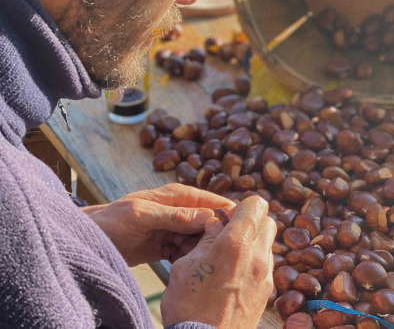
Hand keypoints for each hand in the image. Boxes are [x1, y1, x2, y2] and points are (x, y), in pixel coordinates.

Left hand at [83, 183, 234, 265]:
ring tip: (187, 258)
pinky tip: (179, 263)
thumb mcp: (142, 216)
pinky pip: (187, 251)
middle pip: (209, 223)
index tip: (238, 230)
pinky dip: (187, 258)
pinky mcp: (168, 245)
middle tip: (208, 252)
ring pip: (200, 239)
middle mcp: (180, 211)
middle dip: (212, 237)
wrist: (90, 241)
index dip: (226, 214)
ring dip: (198, 250)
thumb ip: (174, 215)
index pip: (210, 201)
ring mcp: (174, 229)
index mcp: (176, 196)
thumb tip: (207, 216)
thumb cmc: (111, 221)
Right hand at [161, 196, 276, 328]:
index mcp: (236, 243)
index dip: (241, 206)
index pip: (256, 204)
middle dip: (250, 222)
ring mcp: (266, 275)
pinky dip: (254, 260)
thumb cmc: (189, 306)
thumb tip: (216, 224)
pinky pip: (266, 264)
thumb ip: (206, 239)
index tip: (227, 217)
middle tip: (229, 233)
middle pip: (268, 221)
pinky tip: (235, 273)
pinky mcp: (267, 291)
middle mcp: (257, 256)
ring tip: (229, 256)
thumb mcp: (186, 264)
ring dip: (253, 241)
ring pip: (268, 243)